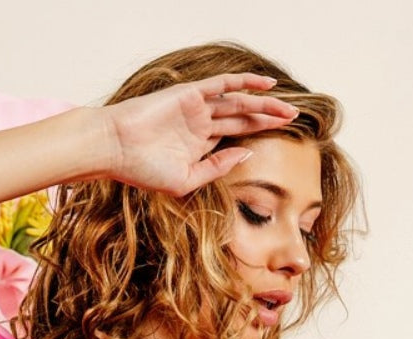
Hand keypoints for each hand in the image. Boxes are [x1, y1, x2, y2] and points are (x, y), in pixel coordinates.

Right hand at [96, 73, 299, 195]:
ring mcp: (196, 108)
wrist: (116, 150)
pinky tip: (267, 86)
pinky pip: (224, 84)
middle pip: (243, 118)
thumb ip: (217, 169)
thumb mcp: (187, 181)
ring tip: (290, 108)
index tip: (282, 139)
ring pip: (239, 103)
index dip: (258, 135)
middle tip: (295, 119)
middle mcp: (200, 124)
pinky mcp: (190, 94)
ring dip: (265, 104)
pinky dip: (245, 83)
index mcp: (198, 145)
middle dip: (269, 118)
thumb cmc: (143, 170)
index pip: (236, 137)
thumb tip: (246, 156)